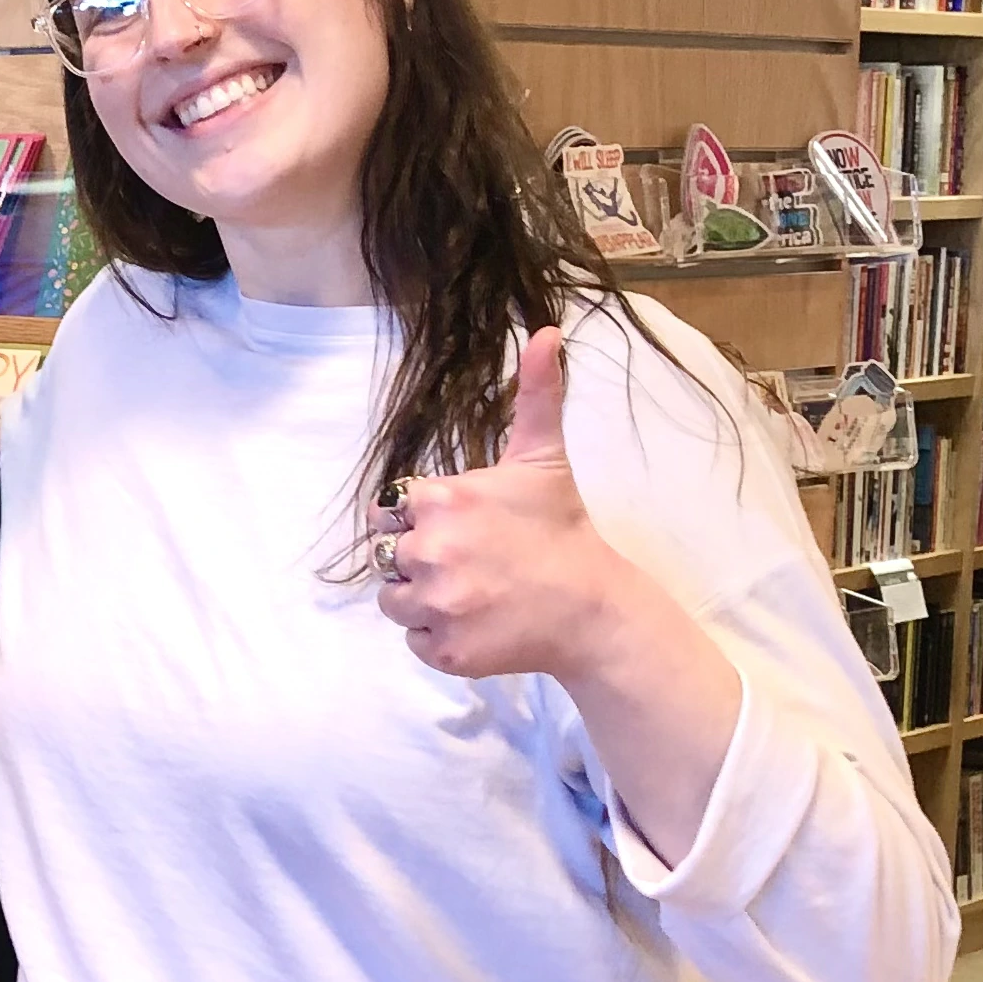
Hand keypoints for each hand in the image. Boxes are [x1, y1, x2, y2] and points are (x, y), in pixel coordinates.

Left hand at [369, 329, 633, 682]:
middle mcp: (429, 550)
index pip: (394, 508)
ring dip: (424, 599)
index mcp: (441, 500)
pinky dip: (439, 635)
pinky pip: (414, 640)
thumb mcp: (543, 458)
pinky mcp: (442, 649)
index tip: (463, 527)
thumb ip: (536, 395)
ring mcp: (435, 604)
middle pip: (390, 555)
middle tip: (475, 562)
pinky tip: (479, 620)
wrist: (592, 607)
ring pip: (395, 600)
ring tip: (476, 591)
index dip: (423, 517)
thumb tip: (546, 331)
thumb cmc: (560, 529)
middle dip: (423, 558)